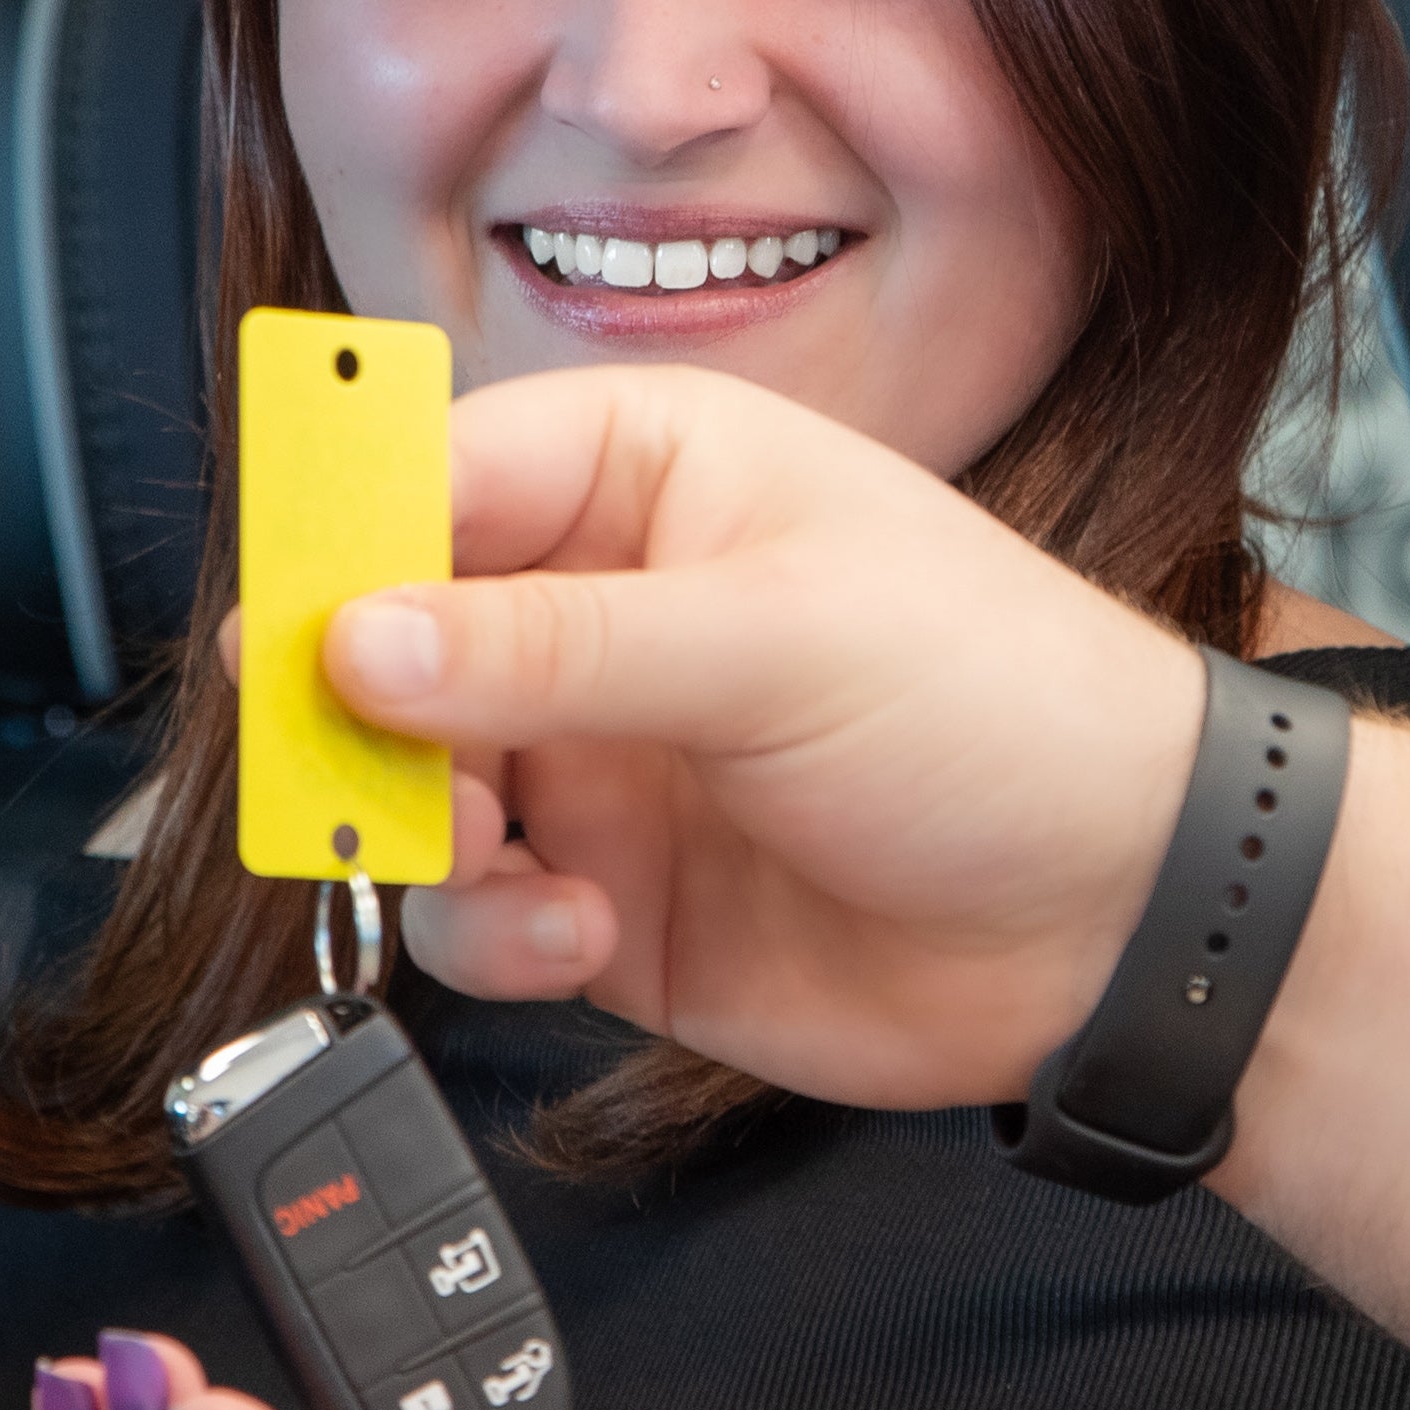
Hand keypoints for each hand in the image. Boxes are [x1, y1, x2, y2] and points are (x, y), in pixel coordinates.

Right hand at [333, 365, 1204, 1110]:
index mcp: (645, 474)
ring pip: (408, 785)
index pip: (435, 474)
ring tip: (498, 854)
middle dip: (353, 708)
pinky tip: (580, 935)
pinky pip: (478, 913)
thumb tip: (353, 635)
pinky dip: (495, 933)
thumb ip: (548, 647)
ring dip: (420, 830)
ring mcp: (599, 758)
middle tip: (346, 759)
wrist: (1130, 919)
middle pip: (389, 639)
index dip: (340, 538)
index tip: (279, 619)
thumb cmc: (1007, 709)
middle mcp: (599, 610)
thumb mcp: (774, 641)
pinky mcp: (609, 898)